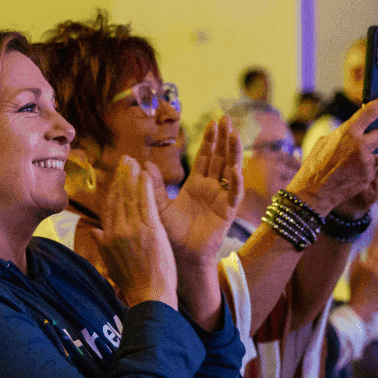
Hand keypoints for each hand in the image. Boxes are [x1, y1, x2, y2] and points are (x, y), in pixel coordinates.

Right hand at [88, 156, 177, 308]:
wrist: (149, 296)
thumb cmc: (133, 283)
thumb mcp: (111, 263)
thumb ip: (102, 244)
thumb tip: (92, 231)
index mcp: (107, 238)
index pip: (108, 207)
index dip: (112, 189)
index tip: (116, 175)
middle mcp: (117, 231)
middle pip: (117, 198)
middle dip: (120, 177)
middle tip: (124, 160)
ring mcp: (133, 230)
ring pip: (130, 197)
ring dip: (132, 177)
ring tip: (134, 162)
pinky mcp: (150, 230)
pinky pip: (145, 203)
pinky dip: (144, 186)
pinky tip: (145, 174)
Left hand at [151, 115, 243, 269]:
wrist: (180, 259)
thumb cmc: (170, 236)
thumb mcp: (158, 206)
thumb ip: (153, 186)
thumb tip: (142, 163)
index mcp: (196, 186)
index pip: (205, 158)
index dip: (209, 141)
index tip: (212, 123)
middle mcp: (211, 190)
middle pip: (220, 159)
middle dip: (223, 139)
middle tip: (226, 119)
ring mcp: (221, 200)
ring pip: (230, 171)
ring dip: (233, 153)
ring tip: (235, 135)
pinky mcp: (226, 213)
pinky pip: (233, 195)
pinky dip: (235, 183)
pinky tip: (236, 170)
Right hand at [287, 91, 377, 215]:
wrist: (314, 192)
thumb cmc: (315, 166)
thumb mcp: (325, 142)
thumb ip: (343, 133)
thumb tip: (354, 129)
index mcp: (347, 132)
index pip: (371, 111)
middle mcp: (359, 145)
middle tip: (374, 138)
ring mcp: (366, 161)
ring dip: (373, 153)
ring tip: (356, 161)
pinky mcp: (369, 175)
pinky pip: (374, 167)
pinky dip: (367, 169)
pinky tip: (352, 174)